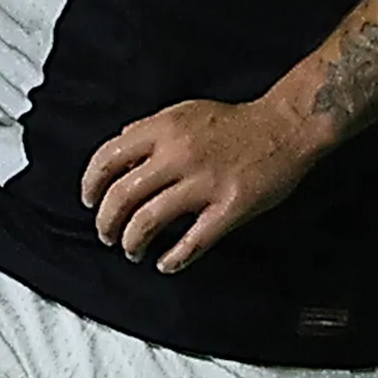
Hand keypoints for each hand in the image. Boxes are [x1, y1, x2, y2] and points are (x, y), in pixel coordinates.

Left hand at [80, 96, 317, 272]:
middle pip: (121, 197)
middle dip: (106, 223)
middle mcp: (178, 155)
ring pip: (148, 222)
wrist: (287, 126)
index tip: (89, 202)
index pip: (107, 160)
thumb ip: (148, 130)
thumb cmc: (235, 122)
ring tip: (132, 251)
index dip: (90, 186)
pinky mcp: (231, 206)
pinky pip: (193, 241)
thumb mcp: (183, 112)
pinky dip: (173, 259)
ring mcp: (204, 182)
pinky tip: (165, 264)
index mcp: (162, 130)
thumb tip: (118, 148)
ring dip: (132, 243)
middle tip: (107, 235)